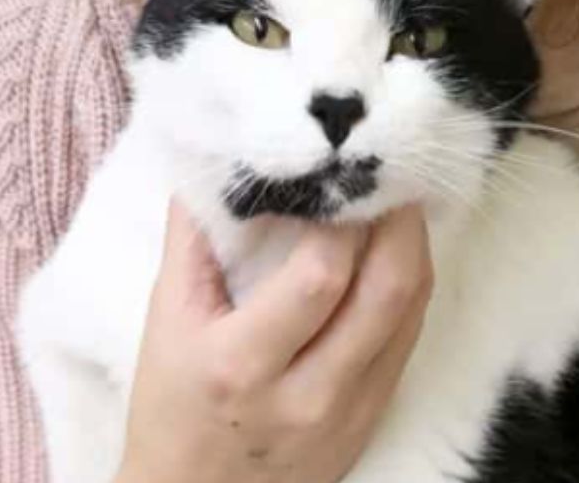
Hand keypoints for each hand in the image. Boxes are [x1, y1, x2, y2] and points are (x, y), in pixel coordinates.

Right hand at [115, 198, 433, 482]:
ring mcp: (350, 412)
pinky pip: (410, 336)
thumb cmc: (173, 402)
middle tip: (385, 172)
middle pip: (386, 289)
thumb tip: (217, 161)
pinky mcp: (373, 417)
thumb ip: (193, 235)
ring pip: (411, 309)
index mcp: (243, 363)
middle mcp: (307, 394)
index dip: (339, 217)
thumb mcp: (166, 317)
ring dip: (412, 244)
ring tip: (395, 201)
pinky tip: (394, 251)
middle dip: (396, 218)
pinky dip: (409, 283)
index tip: (332, 177)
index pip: (321, 275)